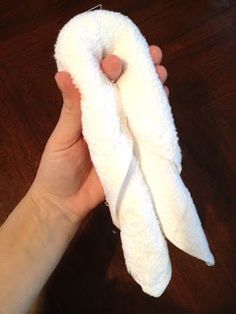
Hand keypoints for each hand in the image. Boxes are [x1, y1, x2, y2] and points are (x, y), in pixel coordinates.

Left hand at [29, 45, 168, 223]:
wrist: (66, 203)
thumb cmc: (57, 167)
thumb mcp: (62, 137)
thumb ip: (71, 109)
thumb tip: (63, 75)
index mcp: (88, 110)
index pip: (102, 82)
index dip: (111, 67)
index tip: (118, 59)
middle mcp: (108, 117)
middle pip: (126, 90)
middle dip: (140, 71)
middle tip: (153, 56)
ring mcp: (123, 134)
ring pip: (139, 107)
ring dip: (151, 90)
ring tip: (161, 75)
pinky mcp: (133, 152)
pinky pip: (146, 132)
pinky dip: (156, 118)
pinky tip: (164, 103)